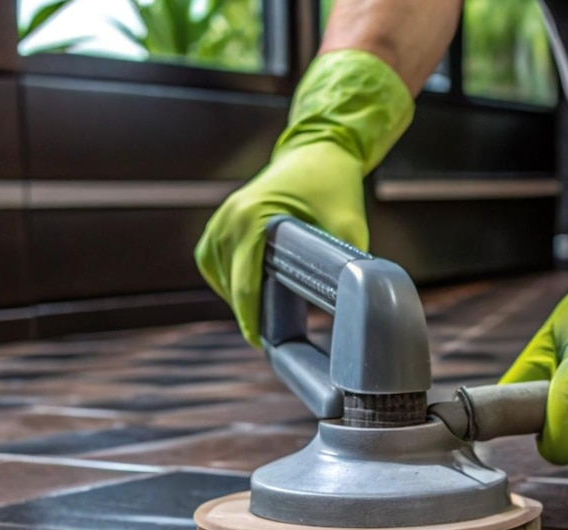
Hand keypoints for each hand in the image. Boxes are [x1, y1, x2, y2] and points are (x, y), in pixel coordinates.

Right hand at [195, 50, 412, 345]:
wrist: (318, 148)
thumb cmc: (333, 184)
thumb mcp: (347, 225)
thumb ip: (349, 263)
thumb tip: (355, 302)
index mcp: (252, 218)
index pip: (244, 283)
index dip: (250, 318)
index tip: (258, 343)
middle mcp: (230, 217)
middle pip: (228, 281)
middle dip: (245, 310)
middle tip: (265, 337)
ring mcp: (222, 216)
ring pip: (216, 271)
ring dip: (233, 294)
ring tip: (258, 316)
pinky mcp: (222, 218)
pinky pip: (212, 257)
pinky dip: (225, 277)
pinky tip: (245, 290)